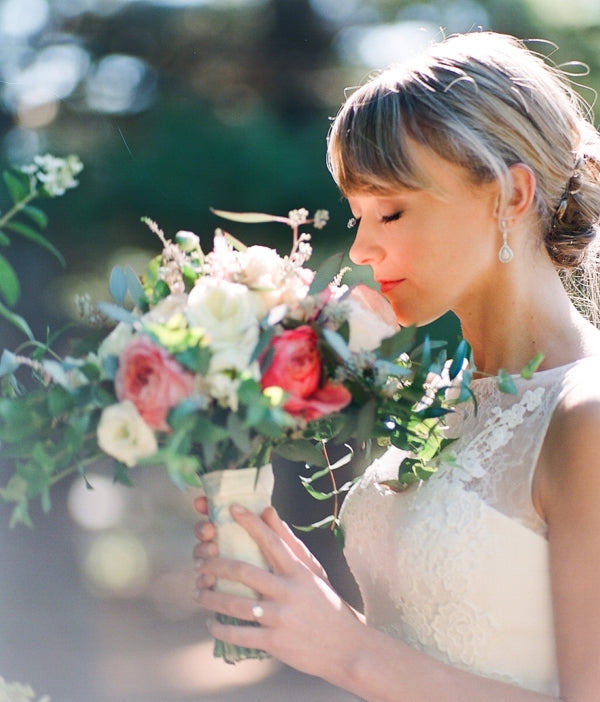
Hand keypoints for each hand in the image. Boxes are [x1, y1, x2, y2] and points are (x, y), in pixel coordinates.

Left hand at [193, 502, 364, 679]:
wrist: (348, 649)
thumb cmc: (328, 607)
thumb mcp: (315, 574)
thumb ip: (291, 545)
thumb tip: (271, 513)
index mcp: (299, 572)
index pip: (271, 541)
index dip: (250, 523)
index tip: (232, 509)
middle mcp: (289, 592)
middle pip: (243, 572)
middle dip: (216, 566)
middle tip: (200, 563)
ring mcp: (281, 618)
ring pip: (235, 605)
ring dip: (211, 598)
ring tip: (198, 593)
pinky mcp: (275, 642)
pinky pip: (239, 635)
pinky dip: (220, 629)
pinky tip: (211, 624)